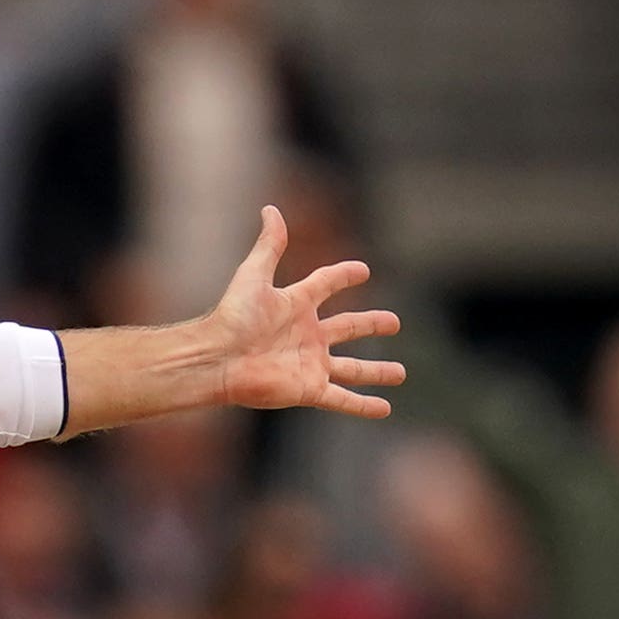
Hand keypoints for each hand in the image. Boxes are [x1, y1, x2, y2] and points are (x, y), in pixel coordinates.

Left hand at [197, 209, 403, 416]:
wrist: (218, 359)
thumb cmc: (232, 317)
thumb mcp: (254, 274)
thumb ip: (269, 245)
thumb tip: (271, 209)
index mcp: (296, 305)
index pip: (326, 285)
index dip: (343, 276)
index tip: (362, 271)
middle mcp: (307, 335)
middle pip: (348, 328)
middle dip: (371, 325)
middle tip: (394, 322)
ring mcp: (310, 364)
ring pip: (352, 369)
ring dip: (376, 372)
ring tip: (400, 373)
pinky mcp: (309, 389)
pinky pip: (343, 399)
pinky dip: (364, 405)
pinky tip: (385, 409)